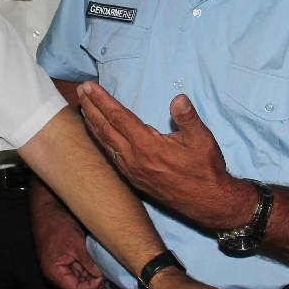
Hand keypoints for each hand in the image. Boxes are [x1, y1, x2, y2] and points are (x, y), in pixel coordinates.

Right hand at [30, 202, 103, 288]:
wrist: (46, 210)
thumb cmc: (56, 225)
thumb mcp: (76, 243)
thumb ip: (88, 262)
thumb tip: (102, 275)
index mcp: (54, 273)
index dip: (91, 288)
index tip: (102, 277)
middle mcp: (56, 275)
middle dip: (92, 287)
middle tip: (104, 276)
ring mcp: (60, 269)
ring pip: (79, 284)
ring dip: (91, 279)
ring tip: (101, 269)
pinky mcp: (64, 262)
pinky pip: (77, 273)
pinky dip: (87, 271)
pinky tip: (95, 263)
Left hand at [75, 83, 252, 228]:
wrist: (208, 202)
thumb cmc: (206, 168)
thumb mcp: (202, 139)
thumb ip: (188, 118)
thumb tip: (179, 98)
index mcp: (147, 145)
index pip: (118, 117)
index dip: (102, 100)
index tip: (89, 86)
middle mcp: (133, 158)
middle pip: (104, 128)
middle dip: (91, 107)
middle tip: (80, 90)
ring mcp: (130, 170)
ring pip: (104, 143)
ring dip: (92, 123)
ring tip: (83, 108)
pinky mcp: (132, 179)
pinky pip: (110, 156)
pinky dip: (100, 141)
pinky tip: (97, 134)